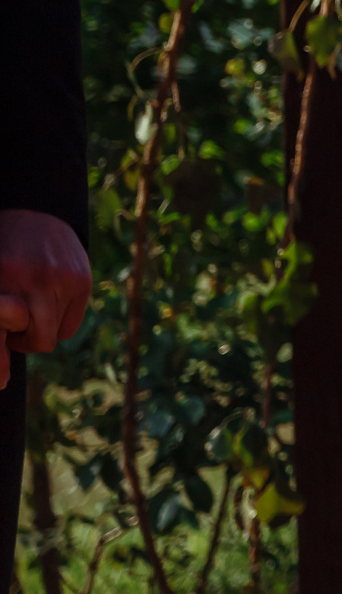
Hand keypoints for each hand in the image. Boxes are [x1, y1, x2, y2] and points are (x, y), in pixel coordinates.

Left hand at [0, 208, 91, 386]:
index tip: (0, 380)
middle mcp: (31, 281)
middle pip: (38, 340)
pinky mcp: (81, 280)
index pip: (2, 331)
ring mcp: (60, 280)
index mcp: (1, 281)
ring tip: (31, 309)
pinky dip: (59, 324)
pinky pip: (70, 327)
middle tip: (15, 330)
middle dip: (25, 342)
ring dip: (40, 330)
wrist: (33, 213)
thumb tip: (1, 373)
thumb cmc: (1, 256)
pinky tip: (50, 305)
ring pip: (53, 335)